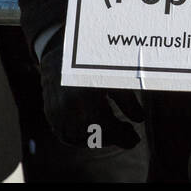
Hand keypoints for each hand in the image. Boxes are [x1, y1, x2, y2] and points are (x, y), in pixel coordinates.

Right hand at [39, 34, 143, 148]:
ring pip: (80, 138)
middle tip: (128, 132)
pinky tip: (95, 130)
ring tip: (113, 130)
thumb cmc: (91, 62)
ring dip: (98, 138)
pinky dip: (81, 137)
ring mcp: (57, 113)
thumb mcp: (113, 77)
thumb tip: (139, 120)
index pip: (109, 127)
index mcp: (86, 96)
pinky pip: (66, 135)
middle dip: (113, 137)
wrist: (60, 52)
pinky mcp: (50, 114)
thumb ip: (127, 100)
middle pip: (95, 134)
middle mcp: (69, 107)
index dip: (123, 136)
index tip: (135, 139)